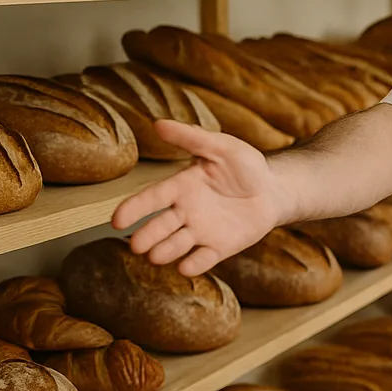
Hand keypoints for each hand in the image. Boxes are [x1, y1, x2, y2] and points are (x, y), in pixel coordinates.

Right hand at [111, 120, 289, 275]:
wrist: (274, 190)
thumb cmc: (245, 166)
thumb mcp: (221, 147)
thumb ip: (192, 137)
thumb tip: (158, 123)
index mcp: (181, 187)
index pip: (152, 198)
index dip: (134, 209)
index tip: (117, 220)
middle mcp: (185, 212)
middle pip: (160, 226)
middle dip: (147, 236)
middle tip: (137, 244)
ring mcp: (200, 231)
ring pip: (176, 245)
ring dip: (165, 251)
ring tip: (156, 256)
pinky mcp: (219, 247)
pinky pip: (203, 259)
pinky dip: (195, 264)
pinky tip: (187, 267)